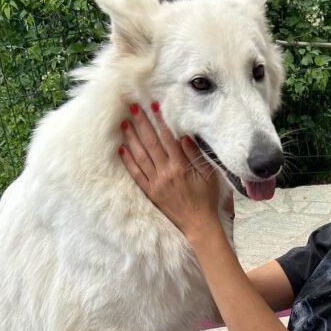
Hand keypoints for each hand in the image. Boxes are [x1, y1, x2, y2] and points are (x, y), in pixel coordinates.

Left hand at [119, 102, 221, 241]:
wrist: (198, 224)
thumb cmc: (206, 198)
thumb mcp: (208, 175)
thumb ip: (196, 155)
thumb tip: (184, 137)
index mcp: (180, 167)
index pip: (168, 138)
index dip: (160, 121)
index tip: (154, 106)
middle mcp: (165, 173)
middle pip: (151, 144)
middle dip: (142, 124)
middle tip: (133, 108)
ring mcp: (156, 183)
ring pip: (140, 157)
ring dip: (132, 139)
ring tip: (124, 124)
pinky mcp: (151, 192)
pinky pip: (137, 175)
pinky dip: (128, 162)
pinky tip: (122, 150)